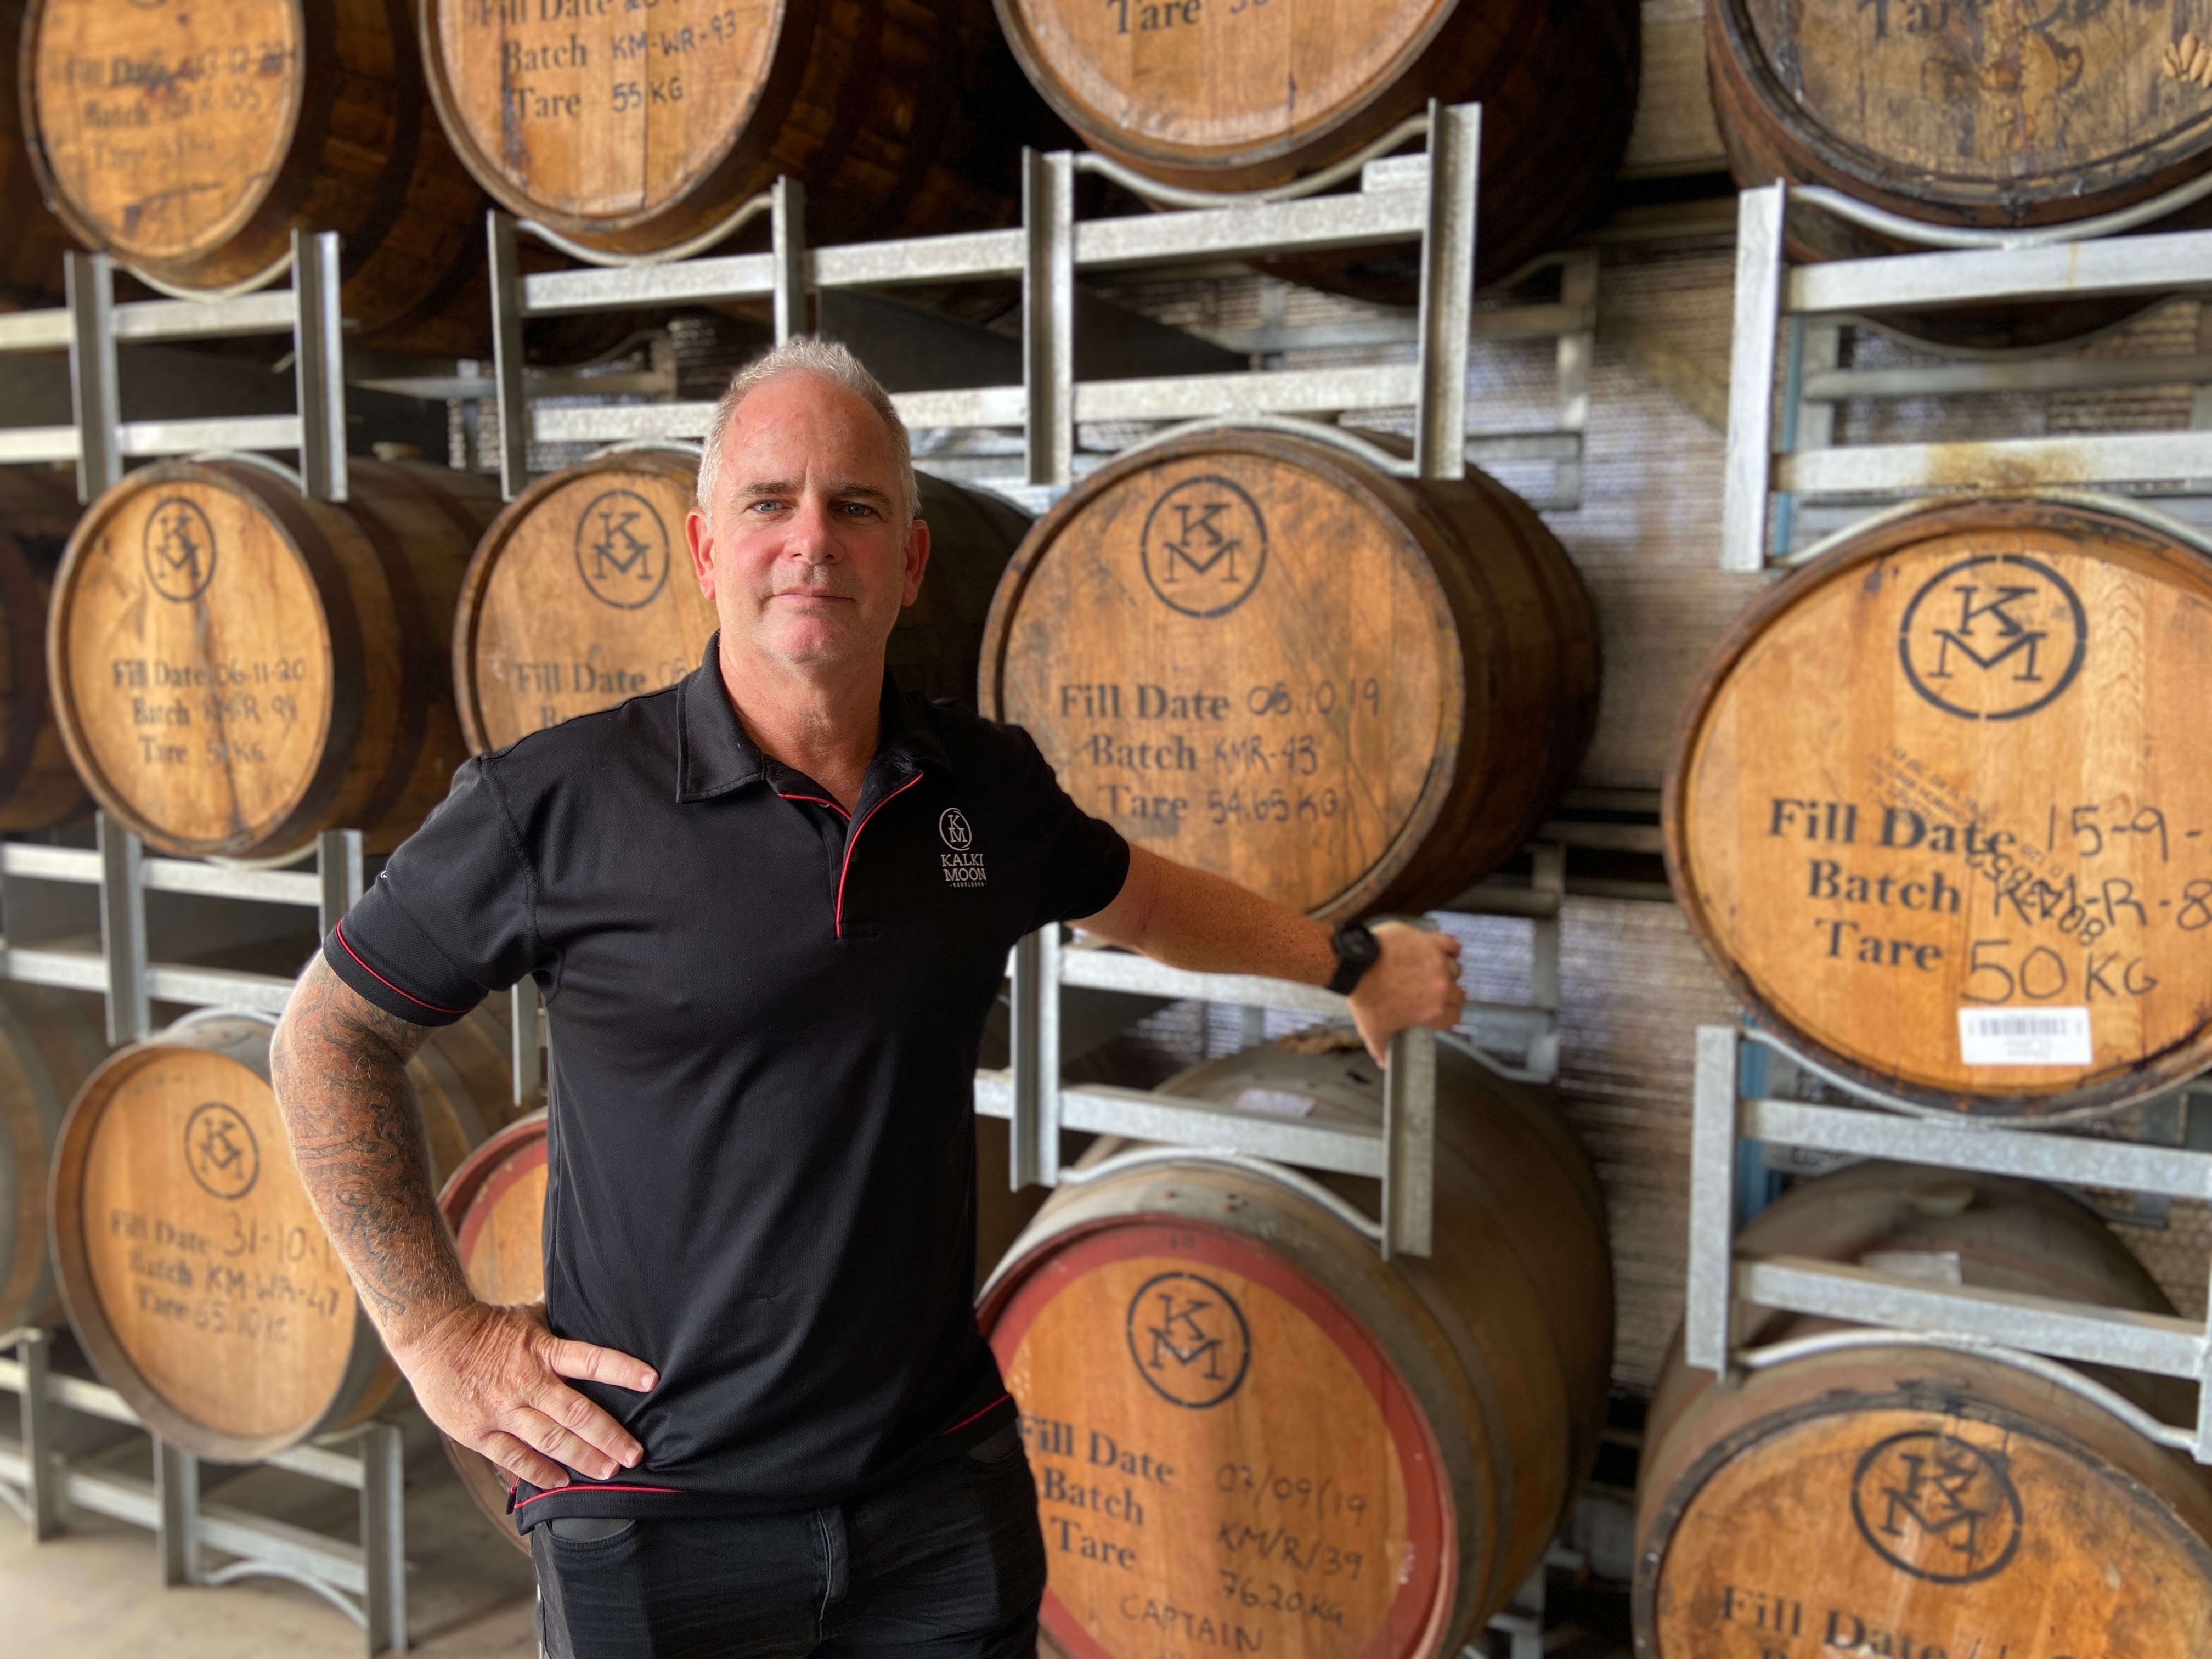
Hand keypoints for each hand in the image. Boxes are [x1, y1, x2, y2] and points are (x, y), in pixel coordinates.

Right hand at [394, 1300, 656, 1488]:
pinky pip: (514, 1458)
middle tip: (635, 1454)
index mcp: (543, 1350)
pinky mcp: (479, 1431)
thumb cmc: (486, 1326)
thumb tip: (595, 1303)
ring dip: (583, 1459)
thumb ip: (561, 1323)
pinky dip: (539, 1472)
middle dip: (609, 1436)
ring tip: (608, 1471)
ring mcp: (503, 1410)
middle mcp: (527, 1382)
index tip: (651, 1381)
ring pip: (550, 1441)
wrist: (433, 1336)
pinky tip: (561, 1482)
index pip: (591, 1359)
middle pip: (577, 1413)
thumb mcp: (529, 1317)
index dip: (622, 1369)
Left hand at [1346, 921, 1463, 1062]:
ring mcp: (1438, 962)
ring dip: (1446, 973)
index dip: (1446, 1016)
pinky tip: (1444, 952)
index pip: (1454, 1017)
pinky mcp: (1430, 942)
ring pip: (1455, 970)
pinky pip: (1452, 944)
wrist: (1355, 965)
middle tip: (1433, 993)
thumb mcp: (1373, 1031)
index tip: (1438, 1012)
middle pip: (1458, 995)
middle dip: (1447, 996)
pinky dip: (1451, 948)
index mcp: (1432, 1010)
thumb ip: (1382, 1050)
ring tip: (1431, 972)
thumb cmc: (1365, 997)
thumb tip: (1384, 1064)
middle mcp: (1441, 987)